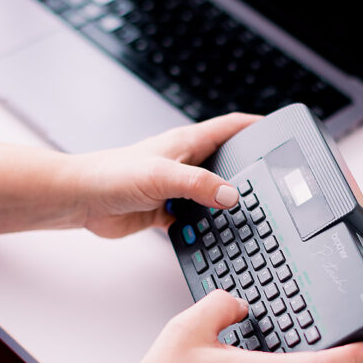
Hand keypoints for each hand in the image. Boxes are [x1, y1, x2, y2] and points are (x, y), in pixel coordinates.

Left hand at [69, 112, 258, 238]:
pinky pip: (195, 219)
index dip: (259, 127)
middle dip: (250, 172)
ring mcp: (177, 187)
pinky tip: (213, 236)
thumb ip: (198, 184)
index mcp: (188, 143)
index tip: (281, 132)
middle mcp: (186, 163)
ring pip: (213, 195)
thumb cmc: (110, 175)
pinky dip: (205, 227)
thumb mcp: (161, 176)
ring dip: (227, 205)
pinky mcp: (166, 210)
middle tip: (273, 185)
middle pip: (228, 163)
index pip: (234, 128)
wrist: (81, 200)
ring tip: (249, 216)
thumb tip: (231, 195)